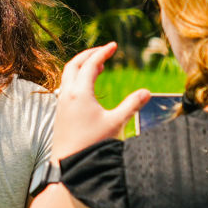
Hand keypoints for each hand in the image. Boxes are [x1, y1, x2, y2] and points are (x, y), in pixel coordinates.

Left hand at [54, 43, 151, 158]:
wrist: (69, 163)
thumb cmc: (92, 144)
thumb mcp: (116, 123)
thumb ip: (132, 105)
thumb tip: (148, 92)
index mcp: (79, 93)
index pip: (90, 63)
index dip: (102, 52)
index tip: (114, 45)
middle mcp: (66, 94)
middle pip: (74, 64)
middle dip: (89, 54)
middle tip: (105, 50)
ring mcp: (61, 102)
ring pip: (68, 75)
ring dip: (81, 66)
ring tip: (99, 65)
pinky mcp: (60, 111)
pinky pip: (66, 86)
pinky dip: (77, 78)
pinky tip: (87, 85)